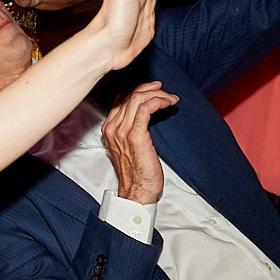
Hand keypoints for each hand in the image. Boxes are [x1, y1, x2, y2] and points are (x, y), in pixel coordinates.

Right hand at [102, 82, 178, 203]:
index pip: (120, 99)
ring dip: (157, 94)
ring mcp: (122, 131)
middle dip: (149, 89)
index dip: (137, 89)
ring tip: (170, 97)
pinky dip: (159, 101)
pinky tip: (168, 103)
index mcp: (109, 129)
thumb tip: (143, 115)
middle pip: (129, 96)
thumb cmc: (137, 171)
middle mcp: (112, 128)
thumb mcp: (129, 147)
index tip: (153, 89)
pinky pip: (146, 108)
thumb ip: (130, 130)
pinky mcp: (135, 135)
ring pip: (137, 99)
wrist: (137, 190)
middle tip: (163, 89)